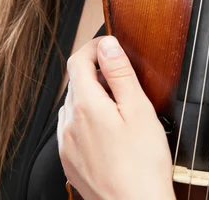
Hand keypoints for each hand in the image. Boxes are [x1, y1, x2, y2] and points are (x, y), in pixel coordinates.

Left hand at [57, 36, 175, 199]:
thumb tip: (107, 44)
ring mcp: (66, 144)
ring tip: (119, 106)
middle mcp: (69, 123)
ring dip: (91, 95)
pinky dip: (86, 117)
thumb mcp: (138, 109)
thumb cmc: (142, 164)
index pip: (78, 60)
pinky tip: (108, 129)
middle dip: (96, 71)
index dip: (94, 47)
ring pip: (74, 104)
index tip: (110, 44)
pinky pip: (72, 127)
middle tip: (123, 77)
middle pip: (76, 82)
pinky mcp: (69, 160)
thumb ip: (120, 73)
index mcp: (85, 106)